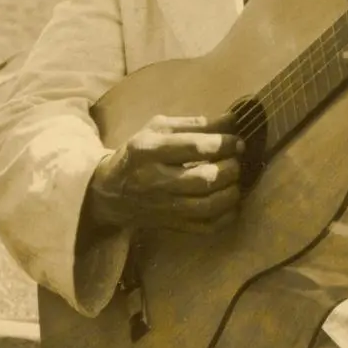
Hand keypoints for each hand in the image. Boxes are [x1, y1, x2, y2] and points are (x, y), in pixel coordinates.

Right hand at [85, 114, 244, 233]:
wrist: (110, 191)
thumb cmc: (139, 153)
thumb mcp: (158, 129)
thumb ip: (195, 124)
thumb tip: (232, 120)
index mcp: (149, 150)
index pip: (195, 147)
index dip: (224, 143)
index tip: (237, 141)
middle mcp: (155, 180)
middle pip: (204, 179)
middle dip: (230, 168)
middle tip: (237, 161)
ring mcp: (163, 207)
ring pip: (207, 206)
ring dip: (231, 192)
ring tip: (235, 180)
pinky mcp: (171, 225)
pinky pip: (206, 227)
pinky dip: (226, 217)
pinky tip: (230, 203)